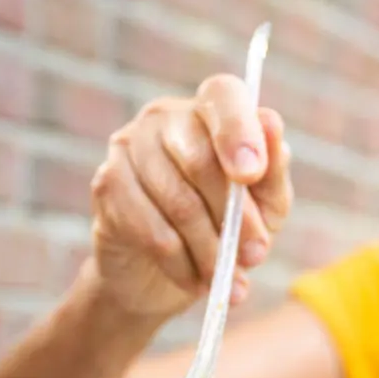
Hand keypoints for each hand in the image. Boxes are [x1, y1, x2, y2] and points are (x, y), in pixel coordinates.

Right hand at [87, 74, 293, 316]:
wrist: (160, 276)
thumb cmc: (223, 228)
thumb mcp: (264, 207)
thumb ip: (272, 171)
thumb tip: (272, 124)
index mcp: (209, 110)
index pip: (224, 96)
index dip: (239, 132)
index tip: (251, 175)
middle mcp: (164, 117)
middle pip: (202, 160)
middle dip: (235, 218)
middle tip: (256, 255)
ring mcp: (128, 146)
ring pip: (179, 202)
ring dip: (210, 251)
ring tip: (227, 280)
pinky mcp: (106, 184)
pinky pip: (151, 229)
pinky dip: (180, 264)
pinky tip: (194, 281)